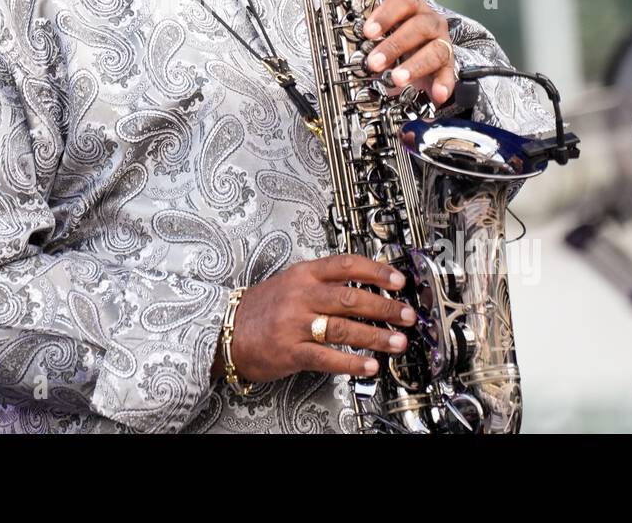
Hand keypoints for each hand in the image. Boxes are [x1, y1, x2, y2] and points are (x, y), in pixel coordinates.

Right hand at [225, 254, 417, 383]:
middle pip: (350, 297)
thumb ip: (323, 282)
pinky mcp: (289, 350)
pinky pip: (325, 357)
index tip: (398, 280)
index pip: (346, 265)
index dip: (376, 271)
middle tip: (407, 315)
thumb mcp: (290, 283)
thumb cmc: (261, 308)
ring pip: (342, 327)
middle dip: (384, 307)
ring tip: (397, 342)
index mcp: (302, 274)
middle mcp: (300, 295)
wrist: (225, 330)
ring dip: (375, 336)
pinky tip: (369, 366)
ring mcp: (293, 323)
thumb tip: (364, 284)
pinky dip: (350, 362)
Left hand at [361, 0, 455, 105]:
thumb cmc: (399, 39)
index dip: (386, 14)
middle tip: (375, 62)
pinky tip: (436, 93)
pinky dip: (443, 84)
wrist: (420, 55)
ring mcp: (441, 42)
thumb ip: (373, 39)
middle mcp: (430, 22)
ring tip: (398, 78)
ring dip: (415, 66)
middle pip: (418, 27)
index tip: (369, 32)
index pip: (403, 0)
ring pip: (435, 50)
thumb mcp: (384, 34)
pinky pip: (449, 73)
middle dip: (394, 45)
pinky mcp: (448, 64)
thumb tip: (353, 53)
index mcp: (413, 8)